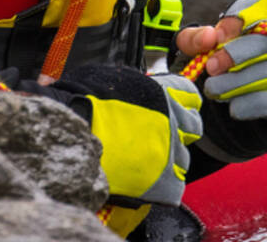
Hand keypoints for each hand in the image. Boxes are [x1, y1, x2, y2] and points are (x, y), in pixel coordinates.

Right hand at [11, 63, 202, 206]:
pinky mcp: (164, 182)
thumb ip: (135, 87)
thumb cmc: (85, 102)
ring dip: (169, 158)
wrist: (74, 132)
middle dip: (178, 130)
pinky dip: (164, 186)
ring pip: (183, 158)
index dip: (182, 102)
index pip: (190, 96)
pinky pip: (176, 186)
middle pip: (192, 127)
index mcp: (163, 93)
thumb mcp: (113, 80)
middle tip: (159, 136)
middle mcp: (174, 121)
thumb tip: (134, 91)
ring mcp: (170, 152)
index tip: (175, 107)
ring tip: (146, 162)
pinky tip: (148, 183)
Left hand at [177, 0, 266, 162]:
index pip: (258, 5)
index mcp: (255, 24)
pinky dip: (249, 104)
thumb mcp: (192, 54)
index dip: (239, 17)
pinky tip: (233, 107)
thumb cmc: (211, 73)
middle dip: (234, 54)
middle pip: (265, 40)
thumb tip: (209, 36)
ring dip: (236, 83)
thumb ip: (192, 40)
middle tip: (211, 68)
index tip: (217, 37)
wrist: (225, 115)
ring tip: (214, 91)